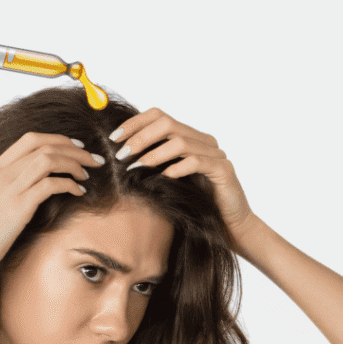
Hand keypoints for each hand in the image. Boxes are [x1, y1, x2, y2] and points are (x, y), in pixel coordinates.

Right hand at [0, 132, 102, 285]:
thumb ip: (2, 189)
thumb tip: (24, 187)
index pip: (29, 140)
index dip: (57, 139)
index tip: (75, 147)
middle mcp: (0, 173)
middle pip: (44, 145)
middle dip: (73, 148)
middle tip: (92, 158)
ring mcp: (9, 188)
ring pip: (49, 159)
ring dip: (74, 163)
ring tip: (87, 174)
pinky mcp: (18, 207)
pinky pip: (51, 185)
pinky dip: (69, 184)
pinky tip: (78, 192)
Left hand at [109, 107, 255, 247]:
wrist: (228, 226)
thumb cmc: (196, 205)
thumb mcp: (169, 181)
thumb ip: (154, 165)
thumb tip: (121, 156)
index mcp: (191, 138)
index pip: (160, 117)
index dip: (135, 124)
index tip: (114, 138)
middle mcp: (204, 141)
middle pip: (167, 123)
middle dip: (140, 137)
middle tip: (122, 155)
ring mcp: (215, 153)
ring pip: (179, 142)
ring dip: (153, 154)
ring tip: (135, 168)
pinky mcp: (223, 170)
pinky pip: (195, 162)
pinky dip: (175, 169)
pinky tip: (162, 179)